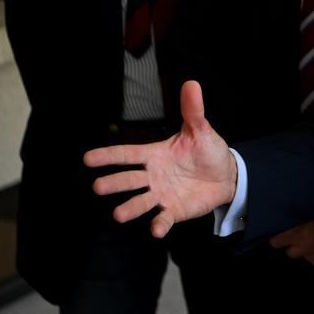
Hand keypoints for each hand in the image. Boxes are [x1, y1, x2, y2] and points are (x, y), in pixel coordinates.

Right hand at [83, 80, 236, 237]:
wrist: (226, 174)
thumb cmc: (207, 151)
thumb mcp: (200, 129)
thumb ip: (192, 110)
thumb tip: (191, 84)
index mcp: (154, 155)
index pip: (127, 154)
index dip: (108, 156)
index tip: (87, 158)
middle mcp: (153, 176)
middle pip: (129, 179)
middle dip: (114, 183)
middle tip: (98, 187)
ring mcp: (161, 194)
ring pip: (141, 201)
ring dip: (130, 208)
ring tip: (118, 215)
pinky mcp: (174, 210)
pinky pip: (164, 218)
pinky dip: (159, 224)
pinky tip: (156, 229)